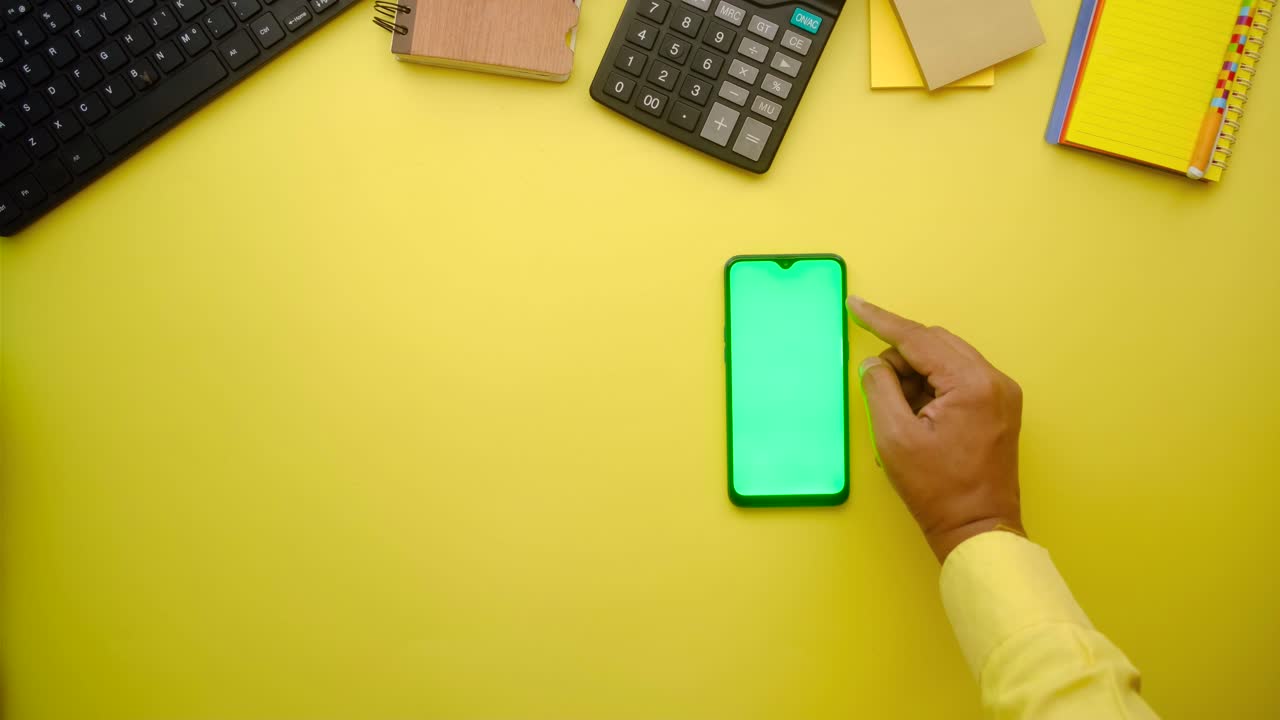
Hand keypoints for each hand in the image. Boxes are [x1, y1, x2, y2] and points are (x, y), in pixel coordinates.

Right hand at [847, 296, 1024, 562]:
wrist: (978, 528)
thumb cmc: (936, 488)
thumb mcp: (894, 437)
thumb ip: (879, 389)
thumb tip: (874, 363)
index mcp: (972, 383)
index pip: (919, 339)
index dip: (882, 321)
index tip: (856, 305)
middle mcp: (994, 379)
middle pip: (936, 344)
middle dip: (900, 357)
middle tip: (875, 383)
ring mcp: (1002, 393)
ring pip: (947, 359)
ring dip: (916, 373)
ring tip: (898, 409)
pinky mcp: (1001, 407)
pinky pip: (960, 377)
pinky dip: (933, 386)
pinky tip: (917, 412)